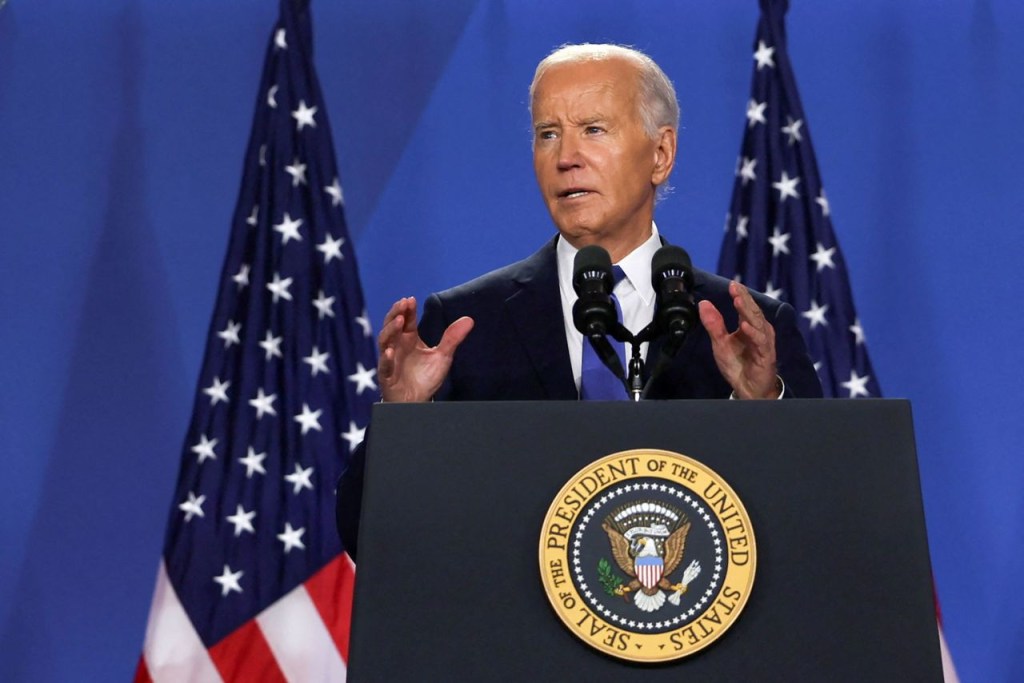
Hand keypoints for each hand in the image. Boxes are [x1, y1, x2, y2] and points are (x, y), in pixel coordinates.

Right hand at [377, 297, 473, 401]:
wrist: (418, 401)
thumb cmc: (426, 377)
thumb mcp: (442, 356)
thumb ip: (452, 338)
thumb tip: (469, 319)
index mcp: (409, 339)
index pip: (407, 320)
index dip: (408, 310)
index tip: (411, 299)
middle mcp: (397, 345)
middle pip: (392, 325)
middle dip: (396, 314)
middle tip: (403, 304)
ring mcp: (390, 359)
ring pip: (385, 341)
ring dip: (391, 330)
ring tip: (399, 322)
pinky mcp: (387, 375)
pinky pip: (384, 365)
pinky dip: (386, 358)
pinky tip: (390, 351)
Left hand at [698, 281, 779, 398]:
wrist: (747, 388)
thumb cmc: (738, 364)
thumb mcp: (720, 343)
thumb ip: (713, 324)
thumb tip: (703, 303)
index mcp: (749, 326)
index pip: (745, 307)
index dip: (740, 294)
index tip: (732, 284)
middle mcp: (759, 331)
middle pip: (752, 311)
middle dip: (744, 298)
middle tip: (735, 287)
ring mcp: (764, 343)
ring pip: (758, 323)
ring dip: (748, 312)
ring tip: (738, 300)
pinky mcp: (766, 355)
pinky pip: (760, 342)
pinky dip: (753, 333)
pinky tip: (745, 326)